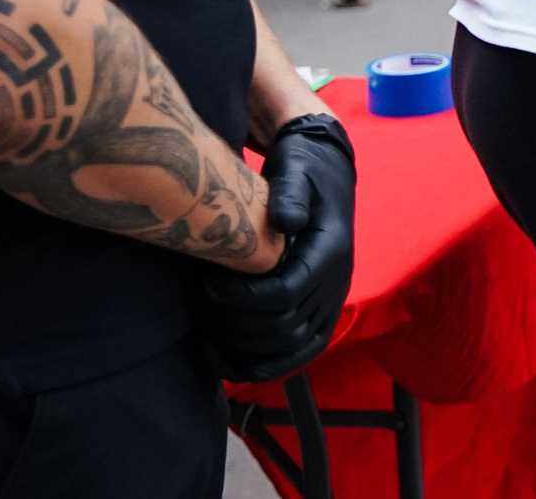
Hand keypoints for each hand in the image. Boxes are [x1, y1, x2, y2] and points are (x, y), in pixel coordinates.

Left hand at [201, 112, 356, 382]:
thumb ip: (289, 193)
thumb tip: (286, 221)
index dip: (240, 299)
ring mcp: (330, 302)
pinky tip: (224, 360)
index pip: (285, 295)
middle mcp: (336, 283)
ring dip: (241, 346)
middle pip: (282, 328)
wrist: (325, 173)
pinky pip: (296, 355)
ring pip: (287, 348)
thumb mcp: (296, 169)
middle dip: (232, 322)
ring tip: (206, 324)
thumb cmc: (303, 170)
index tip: (208, 283)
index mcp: (332, 251)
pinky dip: (260, 366)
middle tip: (199, 300)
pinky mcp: (319, 313)